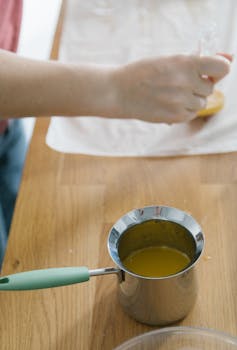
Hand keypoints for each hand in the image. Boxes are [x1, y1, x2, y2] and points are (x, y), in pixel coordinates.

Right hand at [112, 54, 230, 123]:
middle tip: (179, 84)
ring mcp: (180, 101)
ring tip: (172, 95)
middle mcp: (185, 82)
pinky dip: (184, 110)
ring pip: (201, 103)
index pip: (222, 67)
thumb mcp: (169, 60)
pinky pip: (191, 114)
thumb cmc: (143, 72)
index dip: (219, 70)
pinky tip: (169, 104)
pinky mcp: (174, 117)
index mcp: (185, 63)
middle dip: (199, 86)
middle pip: (209, 88)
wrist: (119, 91)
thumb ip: (197, 61)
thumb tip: (228, 58)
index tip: (211, 72)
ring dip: (192, 100)